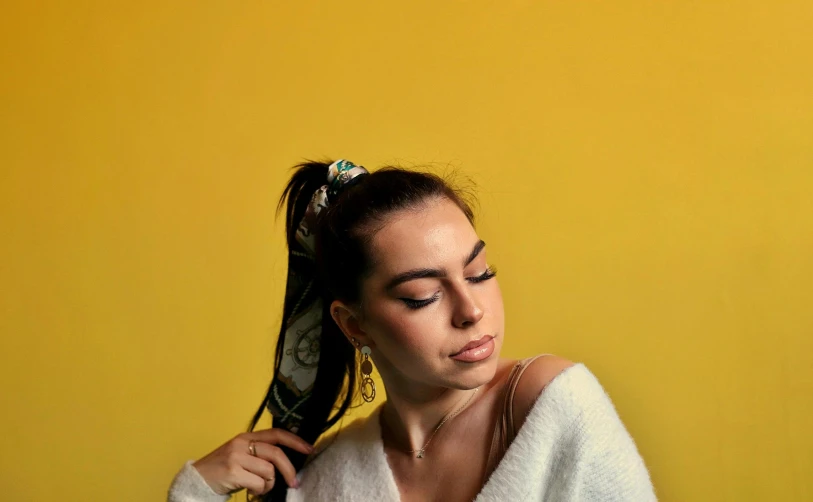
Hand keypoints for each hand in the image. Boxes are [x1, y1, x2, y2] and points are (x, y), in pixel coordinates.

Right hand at [192, 429, 313, 495]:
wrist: (197, 479)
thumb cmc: (223, 469)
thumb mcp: (241, 454)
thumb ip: (260, 453)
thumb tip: (287, 459)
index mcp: (246, 437)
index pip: (276, 433)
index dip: (294, 440)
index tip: (309, 448)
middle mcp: (241, 443)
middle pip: (276, 453)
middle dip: (289, 470)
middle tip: (294, 482)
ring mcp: (236, 457)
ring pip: (269, 471)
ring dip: (268, 483)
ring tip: (258, 486)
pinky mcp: (232, 472)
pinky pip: (259, 483)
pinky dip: (259, 490)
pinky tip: (251, 490)